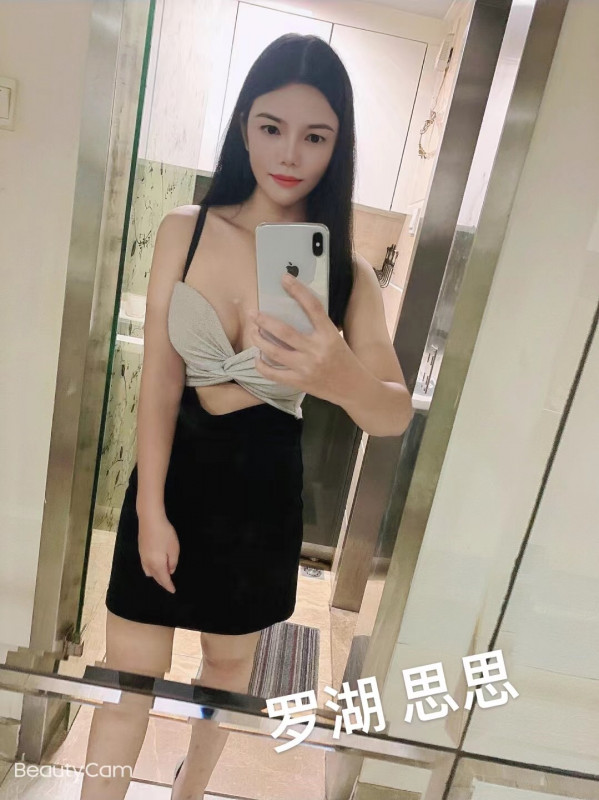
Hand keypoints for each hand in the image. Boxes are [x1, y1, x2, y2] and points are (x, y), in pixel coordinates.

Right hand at [138, 510, 179, 592]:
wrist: (150, 520)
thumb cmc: (165, 534)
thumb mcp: (174, 548)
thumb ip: (172, 562)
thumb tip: (170, 571)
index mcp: (157, 564)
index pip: (164, 579)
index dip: (168, 586)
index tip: (173, 591)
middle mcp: (148, 563)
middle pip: (155, 577)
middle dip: (162, 582)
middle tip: (168, 584)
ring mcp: (142, 557)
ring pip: (148, 572)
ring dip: (155, 576)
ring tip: (162, 575)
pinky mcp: (140, 551)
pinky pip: (145, 566)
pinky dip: (151, 569)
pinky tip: (155, 565)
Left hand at [249, 273, 358, 402]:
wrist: (354, 388)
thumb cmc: (345, 360)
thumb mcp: (336, 339)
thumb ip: (318, 328)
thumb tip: (293, 311)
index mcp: (329, 335)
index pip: (313, 307)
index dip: (298, 290)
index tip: (285, 279)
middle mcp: (317, 350)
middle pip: (284, 331)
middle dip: (264, 321)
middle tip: (253, 313)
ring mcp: (307, 367)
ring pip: (274, 352)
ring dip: (259, 340)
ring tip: (252, 332)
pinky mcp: (300, 382)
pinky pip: (274, 374)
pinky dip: (262, 365)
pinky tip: (258, 358)